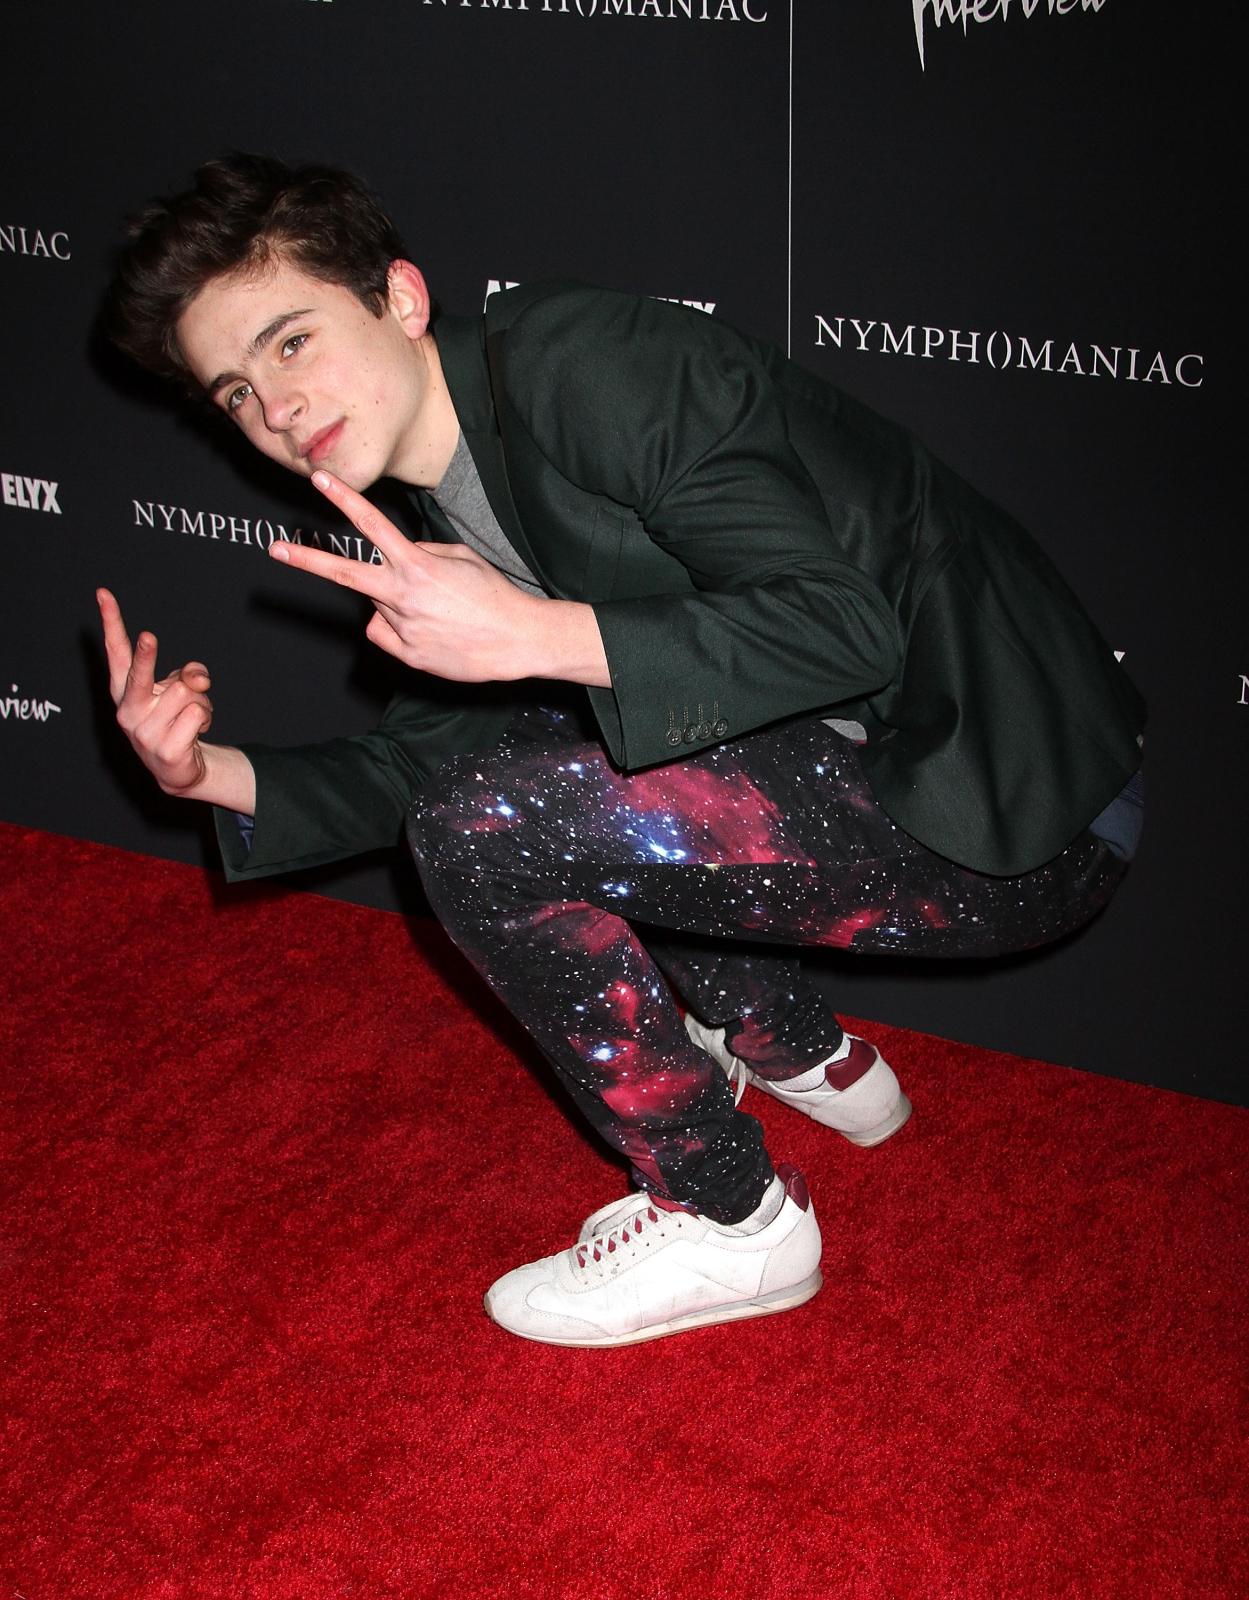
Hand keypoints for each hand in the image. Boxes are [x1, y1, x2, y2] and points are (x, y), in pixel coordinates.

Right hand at [97, 587, 213, 794]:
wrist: (178, 767)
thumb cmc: (175, 719)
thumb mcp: (182, 689)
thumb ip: (190, 674)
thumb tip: (199, 679)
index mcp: (125, 690)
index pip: (116, 652)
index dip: (111, 622)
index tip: (103, 594)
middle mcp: (128, 710)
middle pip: (140, 676)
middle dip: (146, 657)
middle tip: (149, 636)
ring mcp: (144, 732)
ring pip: (185, 693)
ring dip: (200, 701)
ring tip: (190, 717)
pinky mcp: (165, 750)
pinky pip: (197, 715)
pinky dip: (205, 718)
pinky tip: (194, 732)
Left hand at [268, 471, 550, 682]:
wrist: (517, 640)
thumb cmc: (493, 596)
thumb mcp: (460, 559)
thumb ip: (422, 554)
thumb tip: (396, 561)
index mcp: (416, 566)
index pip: (371, 526)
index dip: (343, 499)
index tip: (319, 480)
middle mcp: (402, 596)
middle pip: (346, 574)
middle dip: (308, 560)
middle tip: (276, 549)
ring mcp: (402, 628)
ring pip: (378, 608)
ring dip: (397, 605)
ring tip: (437, 614)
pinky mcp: (408, 654)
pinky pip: (387, 635)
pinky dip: (401, 631)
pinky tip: (432, 633)